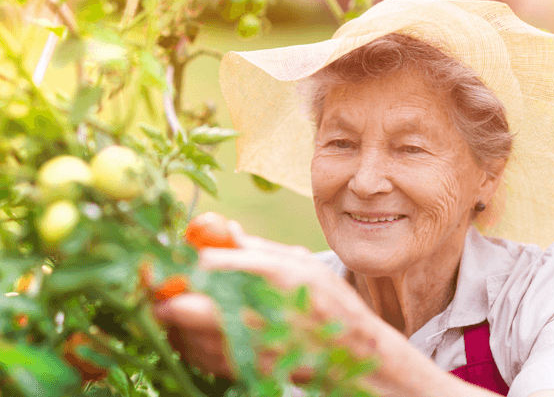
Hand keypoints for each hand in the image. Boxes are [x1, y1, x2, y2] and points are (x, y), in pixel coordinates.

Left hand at [153, 223, 379, 383]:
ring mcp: (246, 347)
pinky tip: (190, 326)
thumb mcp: (302, 263)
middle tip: (154, 281)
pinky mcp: (241, 369)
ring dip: (169, 317)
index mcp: (272, 277)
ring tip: (173, 300)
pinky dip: (183, 339)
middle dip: (161, 292)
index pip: (207, 266)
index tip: (162, 255)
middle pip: (182, 306)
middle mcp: (255, 313)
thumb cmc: (329, 302)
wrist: (351, 356)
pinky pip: (195, 355)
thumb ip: (259, 249)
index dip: (178, 260)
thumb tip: (225, 232)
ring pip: (181, 334)